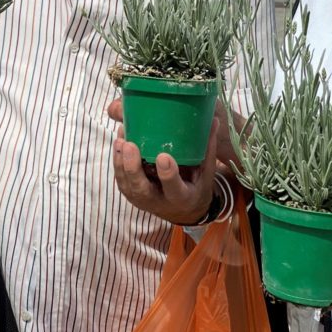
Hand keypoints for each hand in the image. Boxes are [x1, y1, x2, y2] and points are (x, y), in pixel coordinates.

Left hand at [108, 98, 218, 224]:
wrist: (184, 212)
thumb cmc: (196, 187)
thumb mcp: (206, 173)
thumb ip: (207, 148)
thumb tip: (213, 119)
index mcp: (181, 198)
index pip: (173, 188)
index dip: (168, 174)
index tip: (163, 156)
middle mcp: (159, 202)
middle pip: (141, 189)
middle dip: (133, 167)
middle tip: (130, 145)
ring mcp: (142, 200)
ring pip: (127, 184)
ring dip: (120, 162)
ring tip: (121, 138)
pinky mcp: (132, 194)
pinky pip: (121, 180)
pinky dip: (117, 161)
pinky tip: (119, 141)